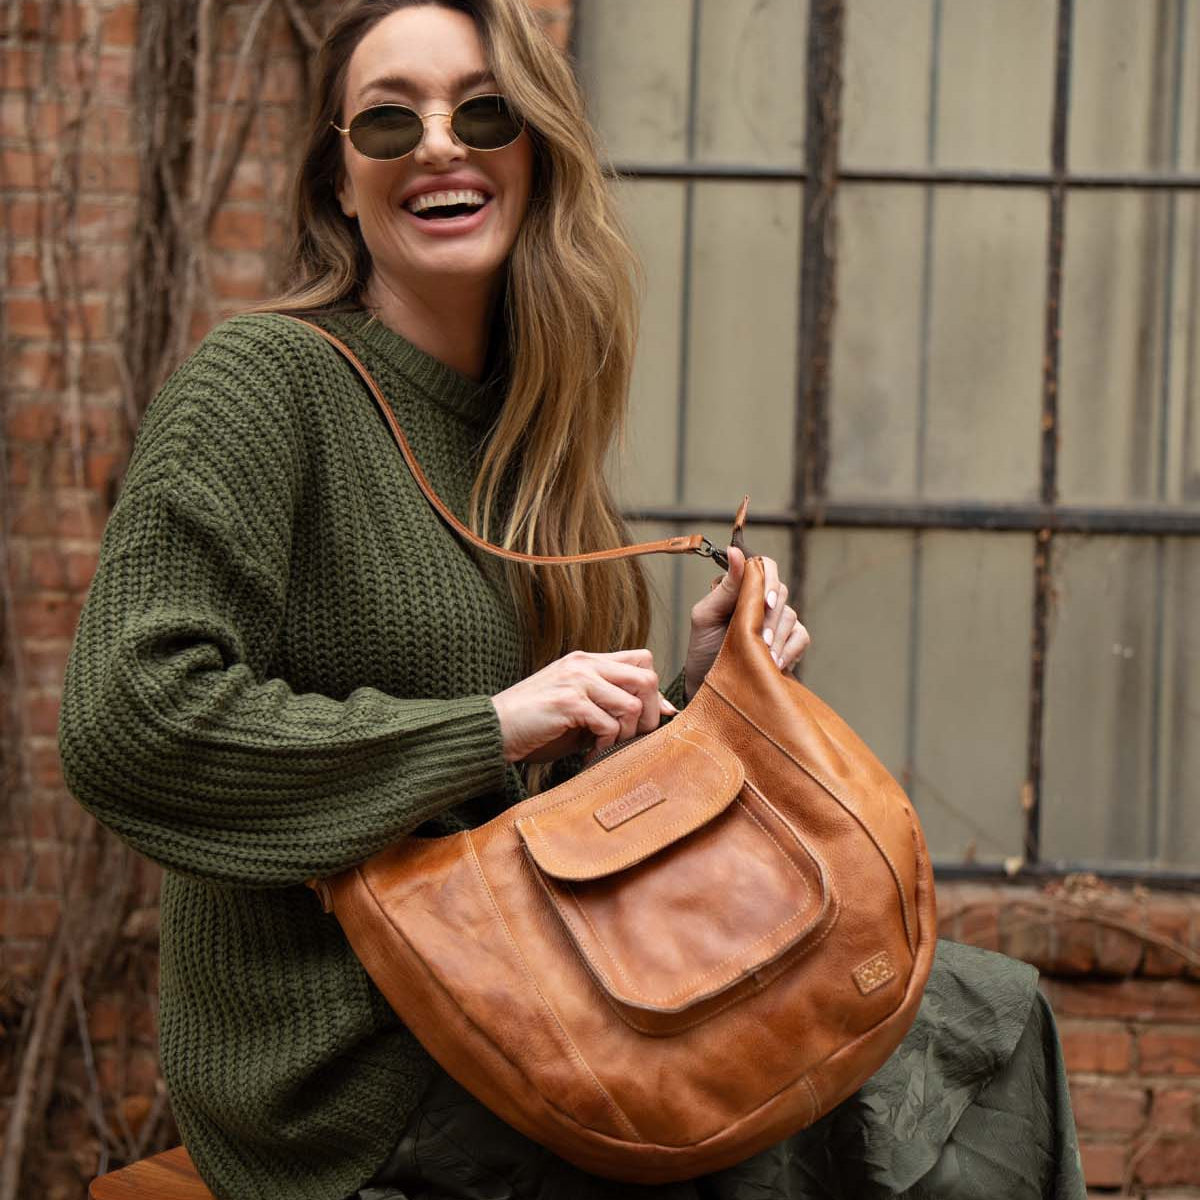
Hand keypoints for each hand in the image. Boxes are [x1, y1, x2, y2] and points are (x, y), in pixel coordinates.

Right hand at [491, 648, 677, 766]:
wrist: (493, 730)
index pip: (642, 660)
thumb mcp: (577, 707)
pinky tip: (590, 756)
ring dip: (627, 735)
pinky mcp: (569, 702)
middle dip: (650, 714)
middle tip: (634, 738)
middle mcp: (585, 664)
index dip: (655, 690)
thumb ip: (609, 705)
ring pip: (632, 704)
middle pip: (647, 678)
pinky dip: (605, 747)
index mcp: (587, 660)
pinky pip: (609, 725)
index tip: (655, 718)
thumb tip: (657, 714)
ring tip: (608, 749)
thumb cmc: (535, 725)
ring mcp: (577, 681)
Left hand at [683, 546, 810, 700]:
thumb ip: (726, 587)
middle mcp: (761, 601)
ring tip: (764, 655)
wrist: (709, 685)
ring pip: (791, 616)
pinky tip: (776, 663)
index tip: (765, 603)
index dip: (770, 581)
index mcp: (740, 588)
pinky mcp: (788, 642)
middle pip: (781, 592)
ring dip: (778, 637)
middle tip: (760, 640)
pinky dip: (790, 650)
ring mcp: (776, 621)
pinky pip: (801, 637)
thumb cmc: (703, 648)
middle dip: (771, 618)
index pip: (765, 568)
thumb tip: (735, 551)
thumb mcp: (706, 615)